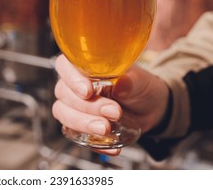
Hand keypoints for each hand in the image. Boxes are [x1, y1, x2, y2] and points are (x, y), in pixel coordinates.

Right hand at [52, 54, 169, 155]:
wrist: (149, 107)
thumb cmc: (139, 86)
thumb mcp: (140, 80)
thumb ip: (130, 81)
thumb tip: (120, 84)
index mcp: (83, 66)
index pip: (64, 66)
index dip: (72, 79)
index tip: (89, 91)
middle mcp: (73, 85)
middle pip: (64, 94)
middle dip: (87, 106)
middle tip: (113, 112)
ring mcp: (73, 107)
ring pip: (63, 114)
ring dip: (83, 124)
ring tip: (107, 129)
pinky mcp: (79, 127)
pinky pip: (77, 136)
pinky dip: (94, 143)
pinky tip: (112, 146)